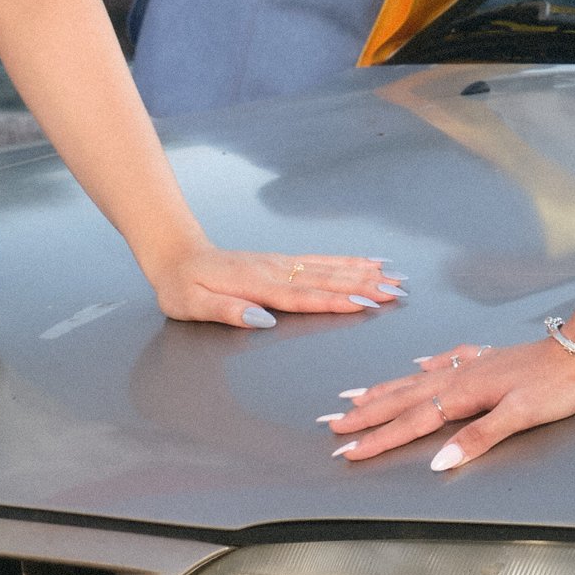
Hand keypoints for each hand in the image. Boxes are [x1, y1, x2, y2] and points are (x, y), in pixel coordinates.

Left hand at [150, 243, 404, 329]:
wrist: (176, 255)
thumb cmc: (182, 286)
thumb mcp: (193, 304)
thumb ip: (228, 311)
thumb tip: (262, 319)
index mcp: (256, 284)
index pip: (302, 296)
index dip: (335, 301)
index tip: (366, 305)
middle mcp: (275, 270)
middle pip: (326, 279)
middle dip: (364, 286)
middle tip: (397, 292)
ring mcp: (281, 262)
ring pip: (329, 268)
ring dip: (363, 273)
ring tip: (394, 278)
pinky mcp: (283, 261)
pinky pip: (321, 260)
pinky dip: (348, 261)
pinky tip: (368, 263)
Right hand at [324, 333, 574, 468]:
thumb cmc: (557, 385)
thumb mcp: (520, 416)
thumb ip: (478, 438)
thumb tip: (439, 461)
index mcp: (463, 394)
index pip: (412, 422)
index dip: (378, 438)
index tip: (347, 451)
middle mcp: (460, 377)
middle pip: (403, 399)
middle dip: (366, 413)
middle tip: (331, 422)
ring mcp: (472, 366)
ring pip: (417, 381)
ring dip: (384, 390)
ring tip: (355, 395)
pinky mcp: (488, 360)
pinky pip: (446, 362)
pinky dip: (426, 367)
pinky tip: (418, 365)